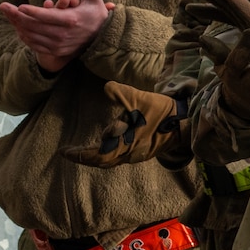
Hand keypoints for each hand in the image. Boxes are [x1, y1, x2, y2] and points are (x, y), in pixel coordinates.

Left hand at [0, 0, 115, 71]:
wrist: (102, 40)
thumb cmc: (96, 16)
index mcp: (71, 20)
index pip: (47, 16)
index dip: (32, 11)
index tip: (19, 6)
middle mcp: (63, 35)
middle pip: (35, 26)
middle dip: (17, 16)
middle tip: (4, 7)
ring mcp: (58, 45)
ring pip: (33, 36)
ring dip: (18, 26)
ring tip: (8, 15)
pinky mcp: (56, 51)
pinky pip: (36, 46)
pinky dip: (25, 37)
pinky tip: (18, 29)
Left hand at [62, 82, 180, 166]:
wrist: (185, 123)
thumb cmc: (162, 112)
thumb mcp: (139, 98)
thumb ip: (120, 93)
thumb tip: (106, 88)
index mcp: (125, 145)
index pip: (96, 155)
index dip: (79, 155)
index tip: (64, 152)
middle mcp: (128, 154)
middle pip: (101, 161)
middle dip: (85, 157)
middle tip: (71, 152)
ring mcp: (136, 154)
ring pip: (111, 160)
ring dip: (96, 156)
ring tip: (85, 149)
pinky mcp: (143, 151)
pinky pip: (120, 156)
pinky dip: (108, 152)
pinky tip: (108, 144)